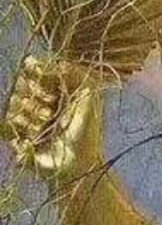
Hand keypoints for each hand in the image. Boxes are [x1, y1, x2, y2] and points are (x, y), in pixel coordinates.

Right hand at [3, 57, 104, 181]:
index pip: (35, 69)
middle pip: (22, 84)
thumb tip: (43, 61)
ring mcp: (25, 117)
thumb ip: (72, 72)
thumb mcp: (89, 95)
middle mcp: (39, 100)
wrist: (77, 163)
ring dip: (31, 114)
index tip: (49, 84)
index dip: (39, 74)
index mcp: (56, 89)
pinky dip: (20, 128)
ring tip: (46, 125)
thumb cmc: (87, 130)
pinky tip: (33, 136)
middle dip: (37, 96)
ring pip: (13, 102)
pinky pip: (6, 121)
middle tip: (51, 110)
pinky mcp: (15, 135)